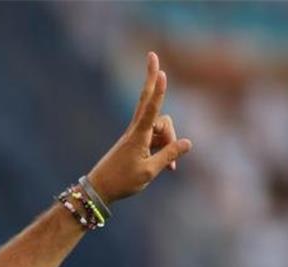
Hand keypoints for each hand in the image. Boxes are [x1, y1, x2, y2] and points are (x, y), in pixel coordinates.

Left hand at [87, 52, 192, 203]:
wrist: (99, 190)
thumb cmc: (122, 182)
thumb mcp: (149, 172)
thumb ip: (169, 155)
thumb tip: (188, 142)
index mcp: (138, 136)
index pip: (151, 108)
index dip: (159, 90)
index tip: (162, 73)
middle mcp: (136, 130)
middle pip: (149, 99)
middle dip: (153, 78)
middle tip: (152, 55)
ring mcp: (136, 134)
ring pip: (161, 125)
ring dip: (170, 140)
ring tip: (171, 167)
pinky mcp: (137, 141)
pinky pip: (157, 137)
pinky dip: (165, 147)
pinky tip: (170, 168)